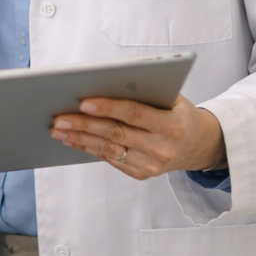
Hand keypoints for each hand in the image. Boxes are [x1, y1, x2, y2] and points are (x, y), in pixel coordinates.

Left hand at [50, 95, 224, 179]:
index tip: (83, 102)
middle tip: (59, 118)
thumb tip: (102, 82)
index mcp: (172, 124)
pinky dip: (88, 149)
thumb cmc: (177, 112)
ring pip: (109, 150)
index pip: (134, 114)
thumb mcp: (171, 98)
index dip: (108, 108)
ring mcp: (152, 165)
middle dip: (84, 125)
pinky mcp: (142, 174)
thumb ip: (144, 91)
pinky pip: (110, 160)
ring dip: (80, 139)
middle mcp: (162, 148)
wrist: (197, 144)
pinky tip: (73, 140)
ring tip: (58, 130)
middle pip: (116, 134)